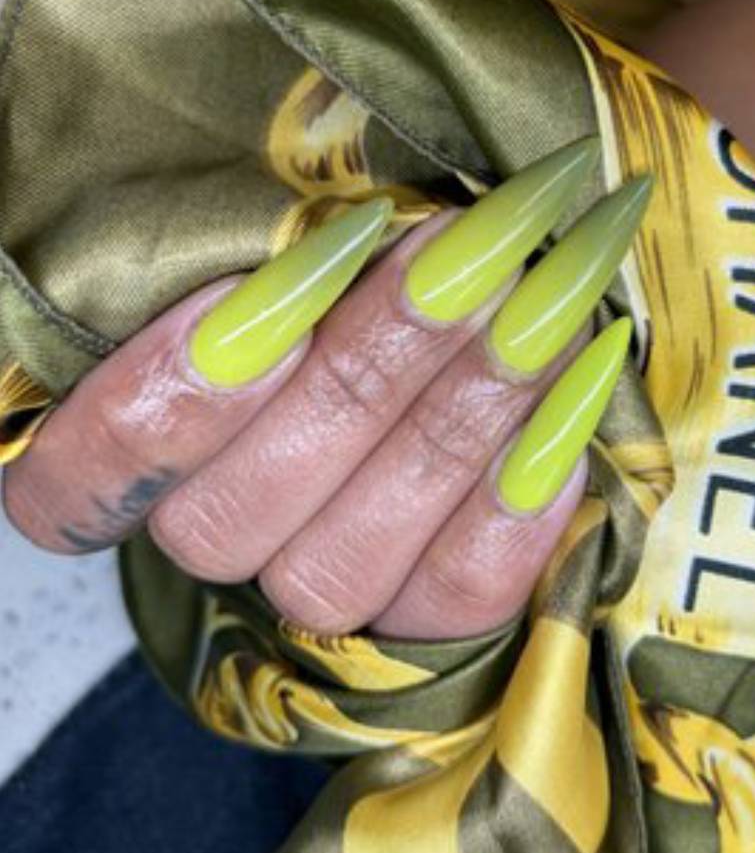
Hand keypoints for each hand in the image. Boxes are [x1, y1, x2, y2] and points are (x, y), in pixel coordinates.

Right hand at [2, 139, 648, 639]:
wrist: (462, 355)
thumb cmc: (362, 280)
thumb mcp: (312, 254)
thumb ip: (293, 261)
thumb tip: (356, 225)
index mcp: (147, 458)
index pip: (82, 476)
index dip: (169, 390)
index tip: (298, 269)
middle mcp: (214, 541)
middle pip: (237, 511)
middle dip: (372, 366)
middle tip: (478, 248)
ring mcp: (314, 591)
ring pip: (343, 565)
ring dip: (457, 424)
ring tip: (551, 307)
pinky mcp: (416, 627)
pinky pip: (453, 599)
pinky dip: (515, 503)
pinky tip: (574, 395)